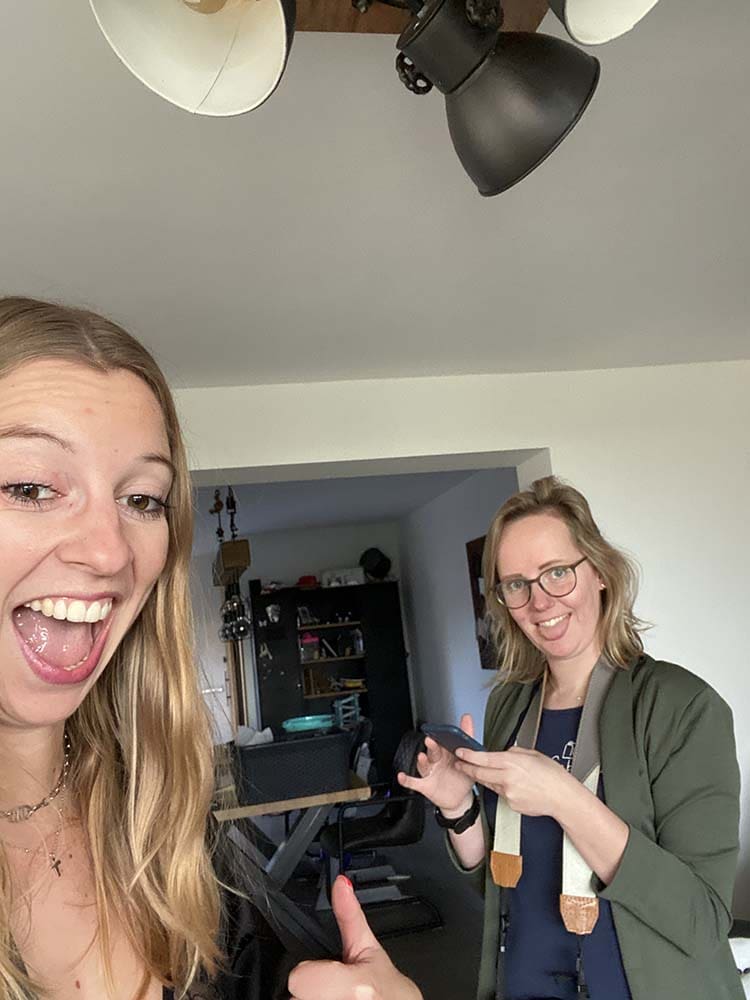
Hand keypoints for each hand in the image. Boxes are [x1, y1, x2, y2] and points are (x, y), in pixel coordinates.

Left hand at [288, 876, 422, 999]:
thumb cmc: (388, 988)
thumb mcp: (368, 948)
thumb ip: (349, 917)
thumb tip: (341, 884)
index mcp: (354, 987)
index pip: (298, 979)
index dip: (307, 972)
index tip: (321, 971)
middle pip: (297, 996)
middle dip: (310, 990)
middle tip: (332, 987)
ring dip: (311, 999)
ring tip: (333, 995)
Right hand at [396, 714, 476, 814]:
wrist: (459, 799)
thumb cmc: (462, 777)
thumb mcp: (469, 758)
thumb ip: (468, 737)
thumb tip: (467, 718)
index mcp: (446, 753)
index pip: (442, 741)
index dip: (441, 736)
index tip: (440, 730)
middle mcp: (436, 761)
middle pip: (433, 752)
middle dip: (431, 746)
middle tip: (430, 740)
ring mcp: (430, 773)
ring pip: (424, 765)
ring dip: (422, 761)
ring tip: (421, 757)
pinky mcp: (426, 786)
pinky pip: (414, 782)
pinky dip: (407, 780)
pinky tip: (402, 776)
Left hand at [453, 745, 577, 818]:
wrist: (562, 797)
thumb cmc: (552, 775)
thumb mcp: (532, 754)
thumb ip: (514, 752)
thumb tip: (503, 753)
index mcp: (512, 762)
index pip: (483, 758)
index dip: (468, 755)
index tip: (459, 751)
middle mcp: (507, 778)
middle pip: (479, 773)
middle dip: (466, 768)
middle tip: (459, 764)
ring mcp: (508, 793)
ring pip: (489, 783)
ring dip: (484, 777)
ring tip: (486, 771)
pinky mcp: (510, 804)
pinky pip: (501, 794)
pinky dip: (502, 788)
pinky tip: (513, 785)